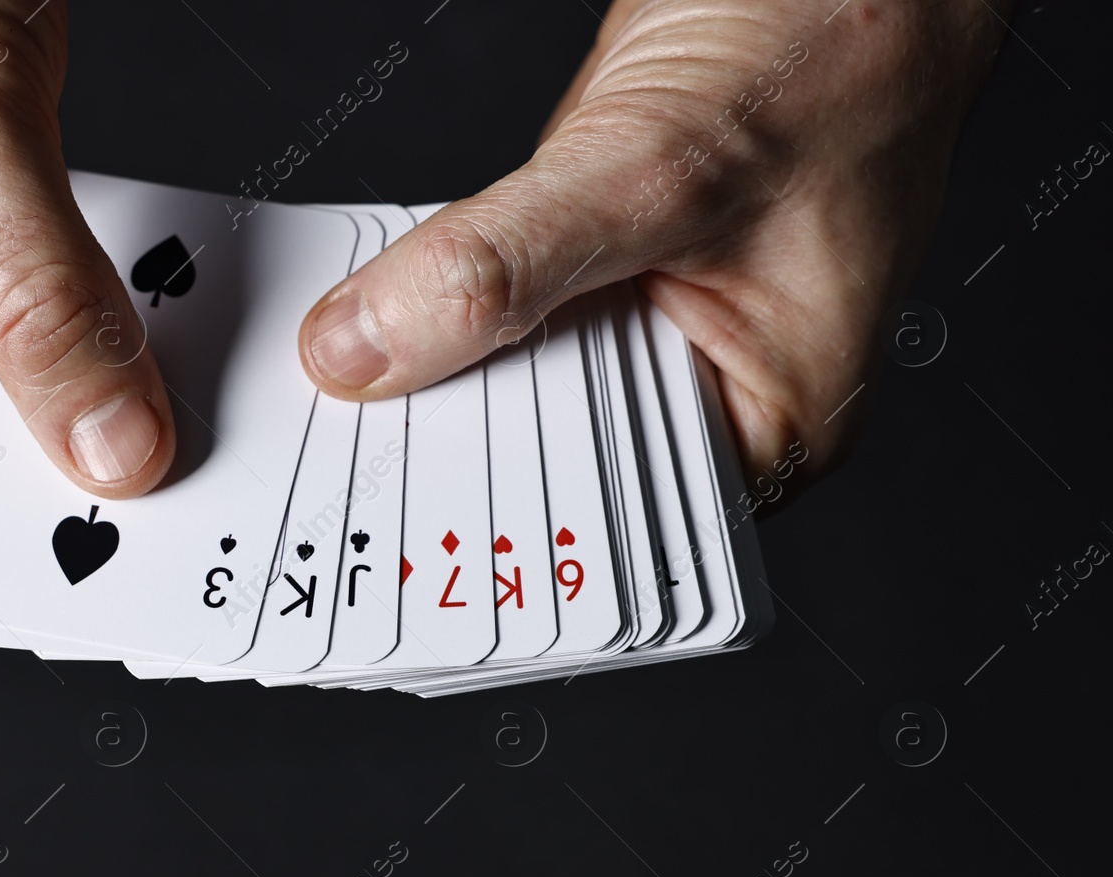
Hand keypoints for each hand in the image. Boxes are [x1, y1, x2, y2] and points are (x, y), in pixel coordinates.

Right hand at [0, 0, 176, 580]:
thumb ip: (33, 288)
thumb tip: (108, 442)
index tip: (112, 549)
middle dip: (57, 476)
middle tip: (176, 481)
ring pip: (5, 397)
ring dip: (94, 404)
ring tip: (189, 409)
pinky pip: (42, 318)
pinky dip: (107, 331)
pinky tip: (173, 334)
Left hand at [298, 0, 1012, 491]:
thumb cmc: (834, 60)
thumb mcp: (657, 176)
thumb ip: (503, 267)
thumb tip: (368, 342)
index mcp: (770, 424)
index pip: (605, 506)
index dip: (492, 504)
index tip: (386, 495)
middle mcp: (705, 392)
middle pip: (548, 452)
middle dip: (453, 432)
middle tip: (352, 427)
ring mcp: (648, 331)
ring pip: (512, 378)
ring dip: (440, 361)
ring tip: (362, 365)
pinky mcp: (601, 273)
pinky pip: (503, 308)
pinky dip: (450, 298)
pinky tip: (394, 304)